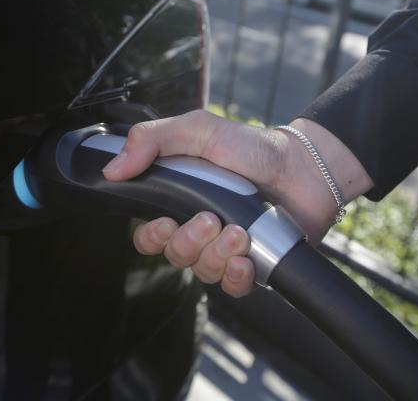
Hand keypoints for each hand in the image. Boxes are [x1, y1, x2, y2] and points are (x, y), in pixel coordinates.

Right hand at [103, 110, 372, 296]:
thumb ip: (153, 141)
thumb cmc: (251, 148)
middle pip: (173, 256)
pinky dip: (236, 276)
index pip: (148, 234)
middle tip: (209, 219)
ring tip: (238, 230)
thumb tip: (113, 168)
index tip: (164, 221)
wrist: (304, 167)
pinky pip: (232, 287)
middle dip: (187, 241)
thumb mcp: (199, 130)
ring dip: (216, 253)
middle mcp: (199, 229)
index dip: (150, 236)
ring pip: (202, 271)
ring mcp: (225, 249)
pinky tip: (245, 260)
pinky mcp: (251, 266)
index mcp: (180, 201)